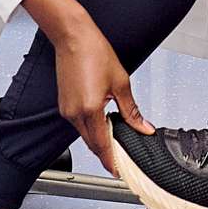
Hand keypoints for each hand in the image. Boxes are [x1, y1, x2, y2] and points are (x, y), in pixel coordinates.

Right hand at [53, 23, 148, 170]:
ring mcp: (67, 109)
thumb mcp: (121, 82)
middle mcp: (75, 113)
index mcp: (90, 109)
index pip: (102, 145)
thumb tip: (143, 127)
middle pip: (92, 144)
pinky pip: (78, 124)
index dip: (111, 161)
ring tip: (115, 140)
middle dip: (106, 153)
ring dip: (99, 140)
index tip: (119, 171)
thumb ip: (131, 110)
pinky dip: (90, 128)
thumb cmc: (94, 52)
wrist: (73, 37)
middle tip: (121, 159)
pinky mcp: (64, 104)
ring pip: (85, 134)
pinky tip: (101, 123)